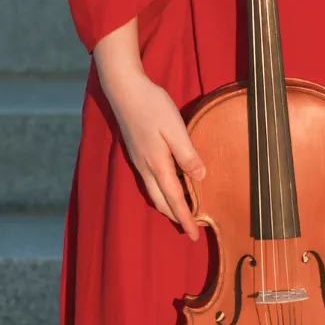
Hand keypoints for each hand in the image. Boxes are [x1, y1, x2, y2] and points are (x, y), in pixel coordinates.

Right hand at [102, 71, 205, 239]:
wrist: (124, 89)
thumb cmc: (152, 105)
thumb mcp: (175, 128)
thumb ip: (187, 154)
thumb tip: (200, 178)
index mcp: (157, 163)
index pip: (174, 199)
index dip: (185, 218)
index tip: (195, 235)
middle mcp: (146, 167)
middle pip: (162, 201)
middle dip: (177, 217)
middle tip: (193, 230)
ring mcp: (139, 160)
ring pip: (154, 193)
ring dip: (169, 206)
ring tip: (184, 213)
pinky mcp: (137, 153)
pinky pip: (151, 182)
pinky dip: (162, 192)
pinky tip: (171, 188)